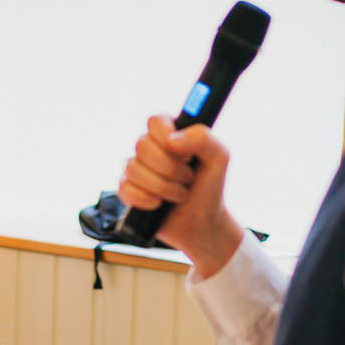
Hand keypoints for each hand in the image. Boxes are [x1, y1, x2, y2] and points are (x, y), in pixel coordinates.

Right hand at [118, 115, 244, 277]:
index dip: (169, 138)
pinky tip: (159, 204)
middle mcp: (150, 149)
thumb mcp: (219, 157)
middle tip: (187, 178)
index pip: (155, 121)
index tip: (187, 156)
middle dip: (170, 168)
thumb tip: (171, 141)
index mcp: (169, 133)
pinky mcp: (128, 191)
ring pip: (133, 168)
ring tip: (179, 194)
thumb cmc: (210, 187)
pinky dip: (146, 199)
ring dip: (162, 186)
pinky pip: (125, 189)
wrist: (202, 223)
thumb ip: (203, 138)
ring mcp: (136, 170)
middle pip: (142, 144)